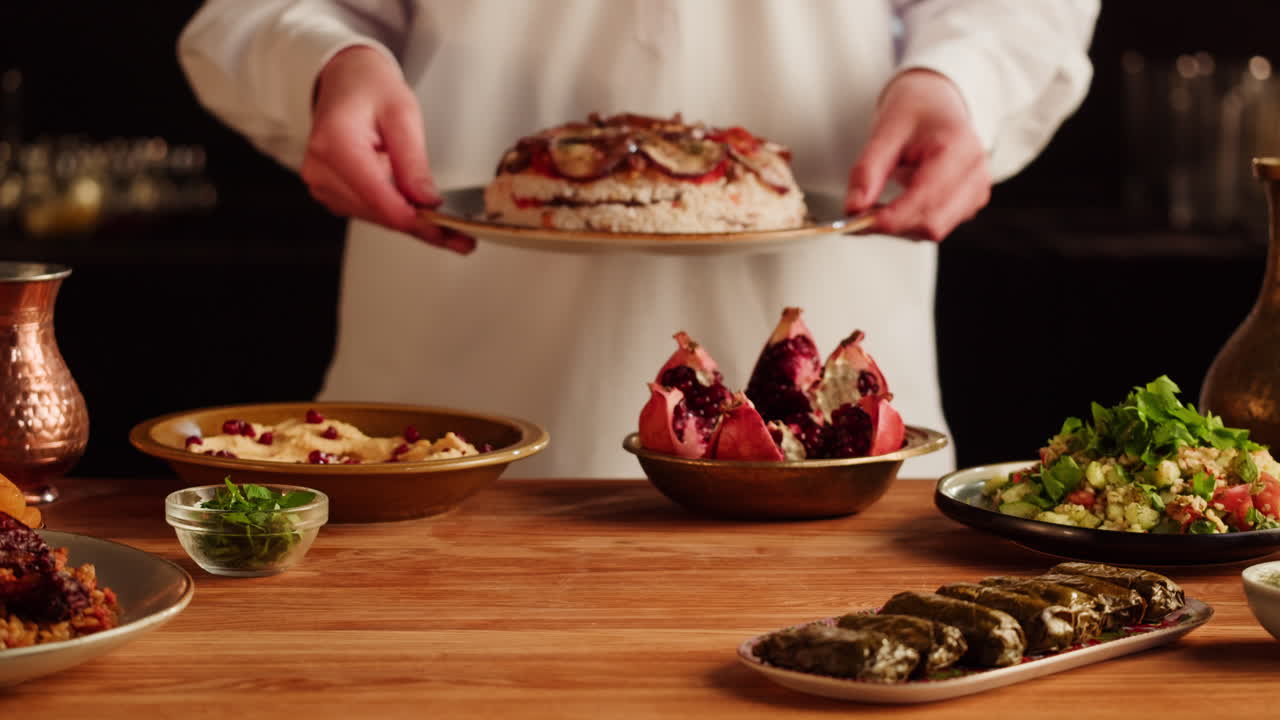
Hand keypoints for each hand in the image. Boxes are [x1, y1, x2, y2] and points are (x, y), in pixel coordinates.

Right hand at [303, 46, 473, 253]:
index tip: (445, 232)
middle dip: (420, 225)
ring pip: (376, 217)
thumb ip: (413, 161)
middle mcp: (321, 169)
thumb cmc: (370, 88)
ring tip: (448, 229)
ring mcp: (322, 183)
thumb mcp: (403, 114)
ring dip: (411, 223)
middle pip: (379, 212)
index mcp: (335, 144)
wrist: (346, 80)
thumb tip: (426, 201)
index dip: (414, 220)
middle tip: (460, 238)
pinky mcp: (330, 191)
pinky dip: (396, 213)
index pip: (378, 198)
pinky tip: (420, 213)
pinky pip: (369, 210)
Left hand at [844, 69, 990, 241]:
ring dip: (899, 224)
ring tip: (880, 197)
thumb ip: (868, 171)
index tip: (855, 222)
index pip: (925, 201)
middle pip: (931, 224)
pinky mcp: (969, 204)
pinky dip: (909, 221)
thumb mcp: (885, 131)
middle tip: (859, 214)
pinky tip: (897, 200)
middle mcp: (976, 175)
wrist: (937, 101)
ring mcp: (976, 192)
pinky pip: (935, 226)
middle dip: (892, 225)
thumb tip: (853, 209)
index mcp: (960, 149)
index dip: (889, 219)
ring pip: (932, 230)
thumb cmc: (916, 110)